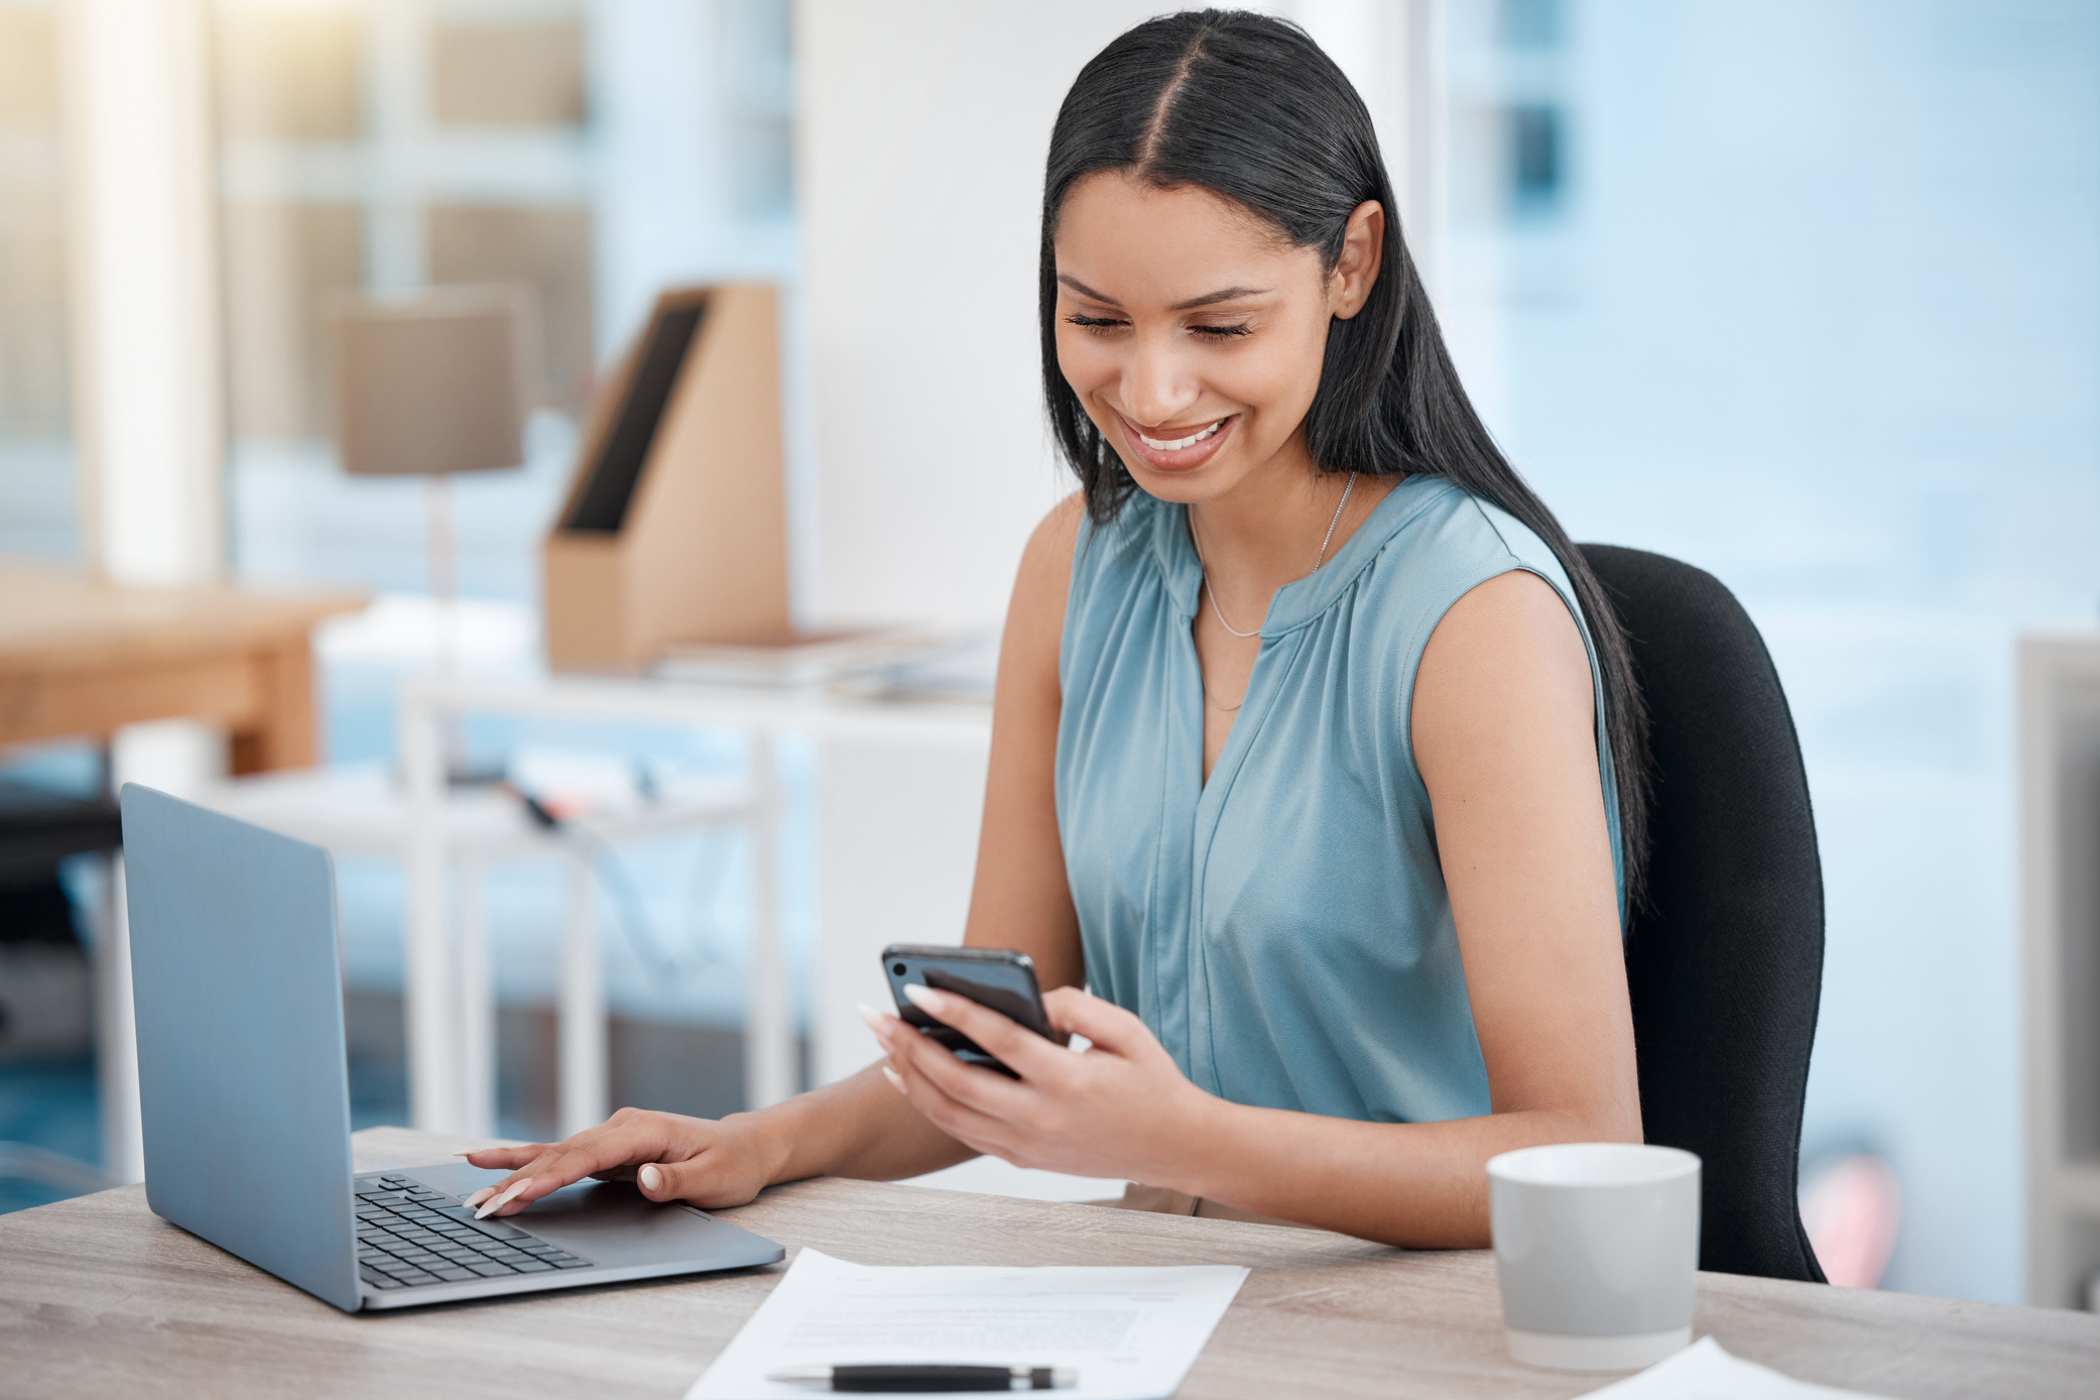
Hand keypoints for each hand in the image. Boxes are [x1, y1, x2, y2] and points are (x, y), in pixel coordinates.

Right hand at [459, 1107, 782, 1216]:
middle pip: (562, 1155)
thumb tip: (643, 1178)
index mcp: (643, 1131)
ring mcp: (613, 1136)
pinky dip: (531, 1164)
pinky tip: (499, 1166)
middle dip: (519, 1179)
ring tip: (474, 1186)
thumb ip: (675, 1179)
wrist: (746, 1146)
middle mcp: (622, 1128)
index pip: (588, 1155)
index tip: (519, 1192)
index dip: (551, 1175)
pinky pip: (564, 1158)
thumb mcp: (713, 1177)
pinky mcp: (609, 1150)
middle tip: (481, 1204)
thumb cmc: (732, 1164)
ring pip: (556, 1155)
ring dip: (516, 1173)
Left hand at [864, 985, 1213, 1185]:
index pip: (998, 1042)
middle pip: (956, 1081)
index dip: (954, 1012)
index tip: (916, 988)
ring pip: (949, 1113)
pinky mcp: (1022, 1159)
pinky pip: (963, 1131)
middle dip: (908, 1046)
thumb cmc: (1151, 1081)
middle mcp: (1040, 1118)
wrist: (1175, 1147)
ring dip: (909, 1076)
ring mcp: (1027, 1145)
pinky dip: (930, 1103)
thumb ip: (1076, 1006)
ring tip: (882, 1041)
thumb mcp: (1126, 1030)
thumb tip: (1029, 996)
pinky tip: (910, 1076)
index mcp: (1068, 1081)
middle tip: (873, 1014)